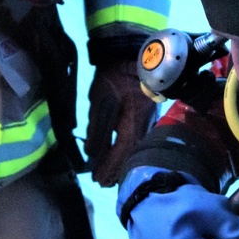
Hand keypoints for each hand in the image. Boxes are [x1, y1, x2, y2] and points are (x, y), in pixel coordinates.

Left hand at [86, 60, 156, 186]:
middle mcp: (144, 126)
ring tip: (109, 175)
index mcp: (133, 123)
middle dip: (116, 170)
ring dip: (121, 162)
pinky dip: (126, 152)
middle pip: (130, 155)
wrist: (132, 55)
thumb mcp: (100, 100)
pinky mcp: (146, 116)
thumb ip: (96, 128)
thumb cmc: (114, 76)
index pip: (121, 153)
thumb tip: (91, 153)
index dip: (109, 168)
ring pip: (134, 149)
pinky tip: (119, 155)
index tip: (97, 180)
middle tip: (103, 183)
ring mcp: (147, 121)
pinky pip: (135, 140)